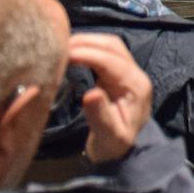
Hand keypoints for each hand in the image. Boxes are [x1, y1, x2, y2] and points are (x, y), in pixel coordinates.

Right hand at [68, 33, 153, 164]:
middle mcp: (135, 74)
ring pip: (110, 45)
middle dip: (86, 42)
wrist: (124, 151)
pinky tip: (71, 51)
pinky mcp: (119, 74)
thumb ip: (100, 115)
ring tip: (62, 47)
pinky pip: (106, 52)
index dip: (87, 53)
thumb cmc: (114, 145)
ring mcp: (129, 72)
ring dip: (87, 41)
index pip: (111, 61)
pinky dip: (89, 47)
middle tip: (58, 46)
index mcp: (135, 86)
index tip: (63, 54)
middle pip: (113, 46)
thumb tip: (90, 94)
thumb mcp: (108, 136)